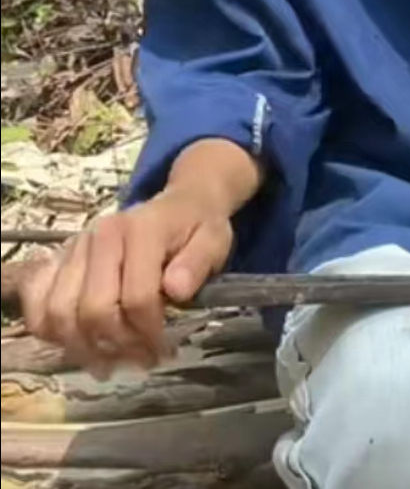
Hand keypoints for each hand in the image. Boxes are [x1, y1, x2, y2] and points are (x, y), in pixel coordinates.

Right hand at [19, 186, 233, 376]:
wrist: (179, 204)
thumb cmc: (197, 227)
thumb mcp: (213, 241)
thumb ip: (197, 264)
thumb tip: (175, 290)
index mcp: (140, 230)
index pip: (136, 297)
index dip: (149, 333)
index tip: (164, 350)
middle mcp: (100, 235)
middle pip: (93, 309)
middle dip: (117, 345)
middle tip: (140, 360)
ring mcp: (75, 246)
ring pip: (59, 312)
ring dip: (82, 347)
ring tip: (110, 362)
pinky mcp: (60, 258)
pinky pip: (38, 303)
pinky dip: (50, 331)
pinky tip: (79, 343)